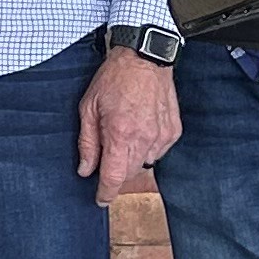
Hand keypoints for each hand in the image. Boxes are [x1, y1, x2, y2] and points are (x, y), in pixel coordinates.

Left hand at [77, 45, 180, 204]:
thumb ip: (87, 143)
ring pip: (145, 164)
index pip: (114, 177)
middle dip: (116, 172)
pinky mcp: (173, 131)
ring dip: (131, 159)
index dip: (106, 193)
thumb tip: (85, 170)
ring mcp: (162, 136)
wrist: (145, 58)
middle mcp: (145, 139)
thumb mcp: (88, 108)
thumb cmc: (113, 79)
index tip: (100, 200)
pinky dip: (146, 148)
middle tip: (106, 155)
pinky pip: (158, 152)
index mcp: (120, 134)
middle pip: (130, 174)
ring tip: (122, 134)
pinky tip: (138, 130)